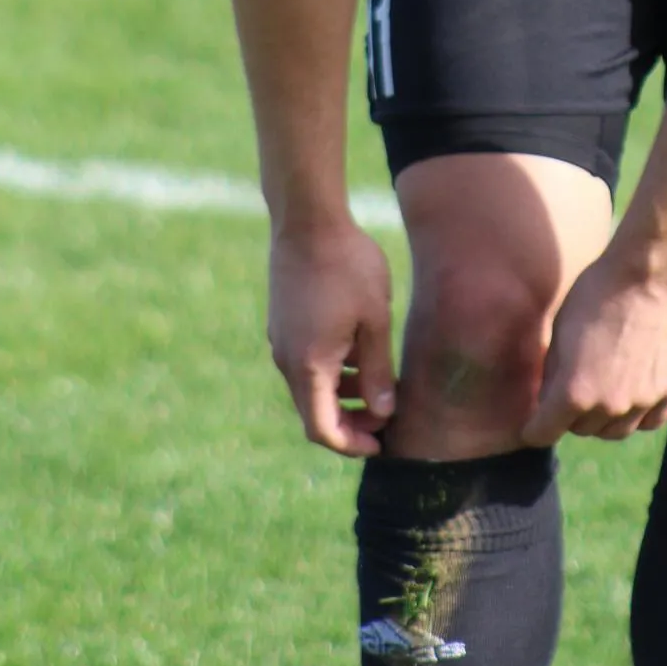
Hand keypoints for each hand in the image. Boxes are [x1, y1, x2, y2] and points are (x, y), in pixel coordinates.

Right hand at [267, 222, 396, 455]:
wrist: (307, 220)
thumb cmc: (348, 266)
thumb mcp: (374, 320)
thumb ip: (378, 371)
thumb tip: (384, 412)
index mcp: (308, 366)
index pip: (323, 430)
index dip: (352, 444)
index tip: (381, 444)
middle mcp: (286, 361)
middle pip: (314, 412)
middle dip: (350, 422)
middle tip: (386, 418)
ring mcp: (280, 341)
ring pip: (311, 386)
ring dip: (342, 394)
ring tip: (380, 384)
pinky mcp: (282, 323)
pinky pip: (306, 362)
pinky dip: (331, 370)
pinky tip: (359, 351)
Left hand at [520, 253, 666, 445]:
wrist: (653, 271)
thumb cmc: (599, 290)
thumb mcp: (561, 328)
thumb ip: (553, 371)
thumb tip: (548, 396)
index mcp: (573, 392)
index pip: (543, 433)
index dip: (533, 428)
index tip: (532, 424)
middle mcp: (608, 406)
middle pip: (580, 430)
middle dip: (570, 415)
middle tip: (573, 387)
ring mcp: (643, 402)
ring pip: (615, 431)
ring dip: (603, 418)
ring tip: (603, 390)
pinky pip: (649, 422)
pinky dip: (637, 415)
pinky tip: (633, 395)